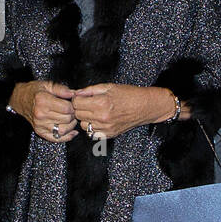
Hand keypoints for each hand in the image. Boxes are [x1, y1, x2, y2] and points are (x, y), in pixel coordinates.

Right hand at [10, 79, 77, 141]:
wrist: (20, 99)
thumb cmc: (34, 92)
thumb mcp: (47, 85)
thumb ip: (61, 89)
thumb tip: (74, 94)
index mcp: (43, 101)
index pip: (67, 108)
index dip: (73, 106)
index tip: (72, 104)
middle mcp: (41, 115)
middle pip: (66, 119)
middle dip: (73, 115)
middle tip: (72, 110)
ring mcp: (40, 125)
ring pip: (63, 130)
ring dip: (71, 125)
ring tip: (70, 119)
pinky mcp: (40, 132)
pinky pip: (56, 138)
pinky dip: (67, 137)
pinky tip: (72, 131)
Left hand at [72, 84, 191, 139]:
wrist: (145, 106)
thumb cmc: (128, 94)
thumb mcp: (108, 86)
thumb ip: (90, 90)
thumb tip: (76, 93)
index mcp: (101, 103)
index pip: (76, 103)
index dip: (76, 99)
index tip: (81, 97)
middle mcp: (102, 117)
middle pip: (78, 115)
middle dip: (80, 108)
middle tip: (87, 104)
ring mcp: (106, 128)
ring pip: (83, 125)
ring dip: (85, 119)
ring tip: (94, 112)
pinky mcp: (109, 134)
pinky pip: (92, 134)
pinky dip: (92, 128)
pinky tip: (98, 121)